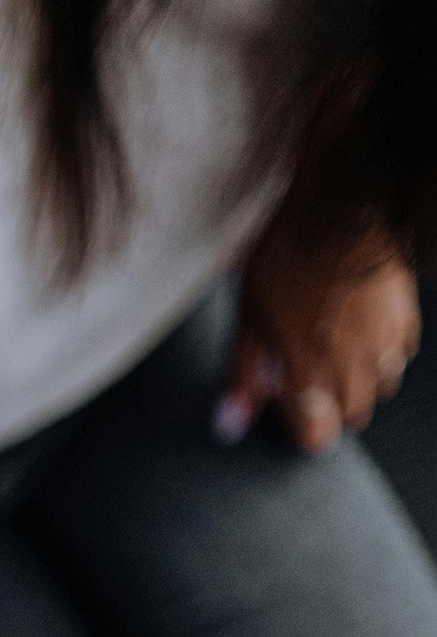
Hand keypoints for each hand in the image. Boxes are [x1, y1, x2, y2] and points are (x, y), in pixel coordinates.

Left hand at [218, 202, 420, 452]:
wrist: (342, 200)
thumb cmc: (290, 253)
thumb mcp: (250, 316)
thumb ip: (243, 375)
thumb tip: (229, 425)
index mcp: (309, 373)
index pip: (316, 436)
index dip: (301, 426)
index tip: (289, 404)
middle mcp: (354, 366)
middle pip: (350, 416)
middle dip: (328, 403)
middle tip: (308, 367)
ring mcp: (385, 343)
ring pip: (379, 388)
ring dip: (358, 379)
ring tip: (334, 344)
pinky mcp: (406, 317)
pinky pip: (398, 355)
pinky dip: (381, 352)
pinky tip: (360, 325)